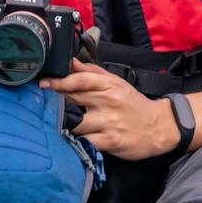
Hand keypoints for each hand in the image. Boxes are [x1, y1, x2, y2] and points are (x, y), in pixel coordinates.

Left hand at [41, 63, 176, 158]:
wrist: (159, 127)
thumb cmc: (133, 104)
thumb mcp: (116, 83)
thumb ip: (92, 72)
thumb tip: (70, 61)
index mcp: (109, 85)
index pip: (80, 80)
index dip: (59, 81)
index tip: (44, 83)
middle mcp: (108, 102)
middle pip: (74, 99)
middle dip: (56, 101)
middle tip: (42, 102)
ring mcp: (109, 122)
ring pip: (76, 122)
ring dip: (64, 123)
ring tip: (55, 123)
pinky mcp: (110, 141)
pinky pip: (86, 141)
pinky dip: (76, 140)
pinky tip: (70, 139)